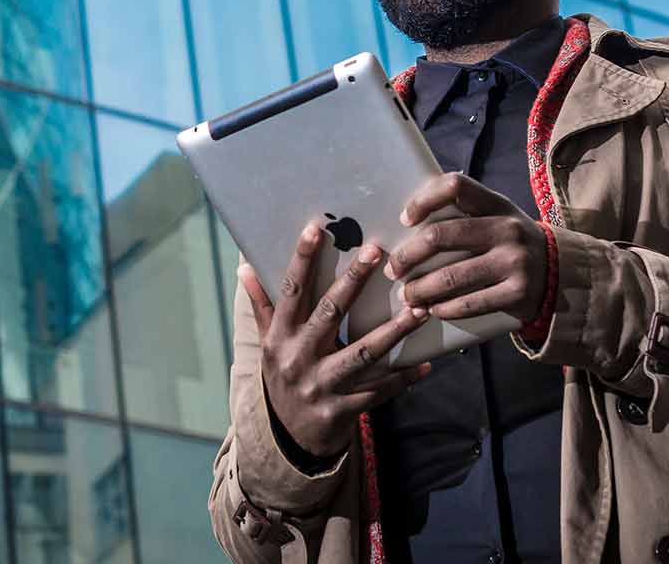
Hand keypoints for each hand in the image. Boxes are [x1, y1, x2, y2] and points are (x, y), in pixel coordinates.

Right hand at [241, 222, 434, 460]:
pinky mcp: (343, 411)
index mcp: (279, 338)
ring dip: (392, 331)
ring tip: (418, 308)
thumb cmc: (282, 378)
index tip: (316, 229)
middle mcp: (297, 359)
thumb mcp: (268, 343)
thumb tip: (244, 266)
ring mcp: (321, 386)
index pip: (290, 291)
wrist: (287, 439)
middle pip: (329, 314)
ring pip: (361, 354)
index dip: (301, 260)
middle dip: (353, 281)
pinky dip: (402, 379)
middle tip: (377, 252)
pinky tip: (425, 364)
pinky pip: (378, 391)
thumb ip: (262, 306)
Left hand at [382, 172, 548, 322]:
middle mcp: (507, 229)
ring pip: (450, 276)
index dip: (424, 200)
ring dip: (420, 289)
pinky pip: (469, 304)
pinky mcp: (517, 294)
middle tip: (394, 268)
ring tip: (408, 295)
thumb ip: (465, 214)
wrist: (561, 274)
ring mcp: (514, 263)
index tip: (405, 220)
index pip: (455, 186)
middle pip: (441, 235)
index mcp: (497, 204)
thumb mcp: (498, 217)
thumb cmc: (512, 243)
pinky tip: (432, 310)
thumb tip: (408, 222)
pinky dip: (443, 309)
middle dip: (409, 255)